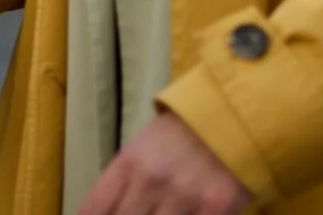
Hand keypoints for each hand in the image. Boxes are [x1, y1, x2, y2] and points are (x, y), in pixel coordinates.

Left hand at [77, 112, 251, 214]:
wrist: (227, 116)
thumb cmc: (178, 136)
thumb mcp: (140, 150)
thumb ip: (122, 183)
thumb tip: (104, 213)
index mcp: (128, 164)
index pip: (95, 207)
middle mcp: (151, 181)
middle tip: (134, 214)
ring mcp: (183, 196)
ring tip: (155, 213)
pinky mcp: (216, 208)